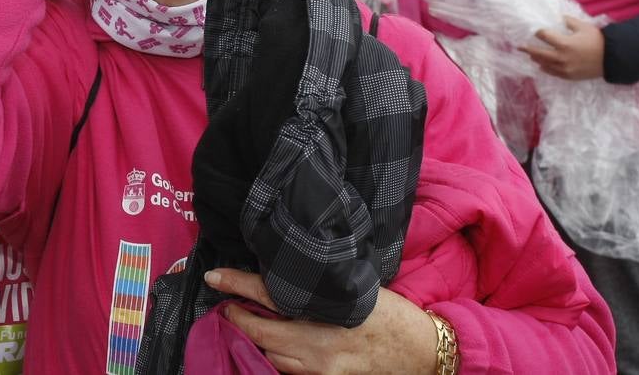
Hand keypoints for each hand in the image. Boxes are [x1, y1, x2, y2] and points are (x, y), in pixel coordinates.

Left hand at [205, 268, 437, 374]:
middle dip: (237, 318)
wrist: (423, 351)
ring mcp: (322, 367)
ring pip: (271, 356)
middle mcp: (319, 343)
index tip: (214, 277)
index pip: (269, 292)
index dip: (237, 283)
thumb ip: (318, 285)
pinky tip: (273, 346)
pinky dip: (276, 357)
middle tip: (226, 306)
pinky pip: (289, 371)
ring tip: (248, 324)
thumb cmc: (392, 313)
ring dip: (255, 340)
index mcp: (326, 309)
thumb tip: (284, 273)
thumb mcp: (354, 288)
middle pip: (261, 332)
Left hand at [522, 15, 604, 79]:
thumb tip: (558, 17)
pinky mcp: (570, 76)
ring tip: (530, 54)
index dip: (537, 32)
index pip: (544, 36)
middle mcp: (562, 57)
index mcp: (564, 43)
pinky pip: (553, 73)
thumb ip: (568, 22)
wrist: (612, 58)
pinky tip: (541, 65)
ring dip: (536, 58)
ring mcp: (565, 68)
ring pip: (545, 64)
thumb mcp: (583, 27)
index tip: (531, 30)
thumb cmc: (598, 40)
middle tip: (519, 46)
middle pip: (539, 53)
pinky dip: (546, 68)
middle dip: (528, 49)